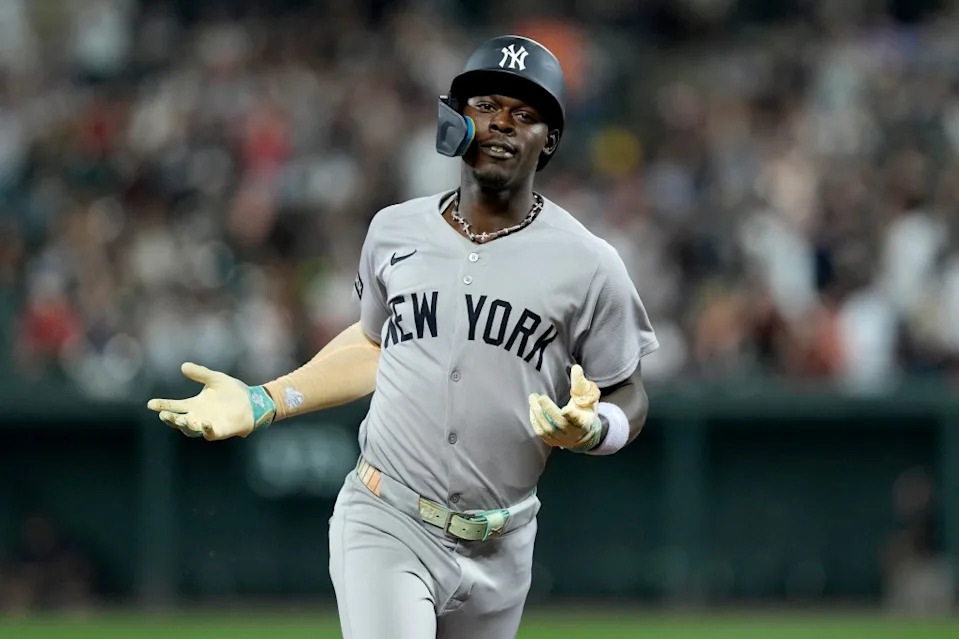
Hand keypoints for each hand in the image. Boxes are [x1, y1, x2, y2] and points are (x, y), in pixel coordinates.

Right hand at [146, 363, 274, 440]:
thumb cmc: (233, 391)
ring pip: (191, 429)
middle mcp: (198, 416)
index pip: (174, 406)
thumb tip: (183, 366)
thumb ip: (200, 373)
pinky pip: (210, 433)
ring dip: (185, 425)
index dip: (162, 405)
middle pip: (179, 420)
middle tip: (163, 414)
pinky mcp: (220, 431)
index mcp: (194, 405)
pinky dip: (206, 429)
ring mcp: (208, 425)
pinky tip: (204, 423)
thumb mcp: (214, 379)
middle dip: (170, 418)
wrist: (252, 401)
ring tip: (180, 419)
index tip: (150, 404)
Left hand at [528, 364, 602, 450]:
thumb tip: (576, 368)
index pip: (579, 421)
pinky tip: (532, 408)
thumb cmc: (585, 410)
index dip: (572, 416)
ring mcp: (562, 440)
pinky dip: (535, 420)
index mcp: (585, 423)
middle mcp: (573, 434)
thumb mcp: (587, 397)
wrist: (583, 433)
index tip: (565, 410)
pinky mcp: (552, 442)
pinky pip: (540, 433)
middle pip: (560, 424)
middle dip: (549, 410)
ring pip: (547, 429)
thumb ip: (581, 384)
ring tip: (532, 399)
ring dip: (538, 414)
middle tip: (539, 397)